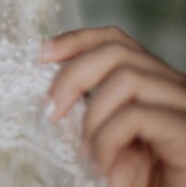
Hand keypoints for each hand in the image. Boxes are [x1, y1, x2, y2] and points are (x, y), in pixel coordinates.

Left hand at [41, 26, 185, 186]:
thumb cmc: (142, 179)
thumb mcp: (110, 138)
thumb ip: (93, 111)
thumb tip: (52, 96)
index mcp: (154, 82)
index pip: (116, 40)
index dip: (76, 40)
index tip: (42, 55)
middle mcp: (174, 87)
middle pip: (117, 51)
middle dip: (72, 75)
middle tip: (50, 111)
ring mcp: (184, 107)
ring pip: (128, 78)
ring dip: (93, 116)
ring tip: (86, 152)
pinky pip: (136, 116)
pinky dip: (108, 139)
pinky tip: (103, 166)